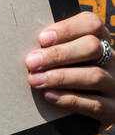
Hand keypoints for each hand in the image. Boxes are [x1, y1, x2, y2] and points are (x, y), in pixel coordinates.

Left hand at [26, 11, 114, 129]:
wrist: (96, 107)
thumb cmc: (73, 73)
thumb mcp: (70, 56)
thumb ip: (56, 47)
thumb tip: (28, 43)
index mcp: (101, 40)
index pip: (91, 24)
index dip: (67, 29)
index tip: (42, 39)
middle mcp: (113, 60)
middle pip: (91, 47)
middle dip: (58, 54)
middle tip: (31, 61)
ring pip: (93, 76)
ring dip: (60, 77)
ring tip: (35, 80)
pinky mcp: (113, 109)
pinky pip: (94, 104)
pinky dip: (69, 99)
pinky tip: (49, 95)